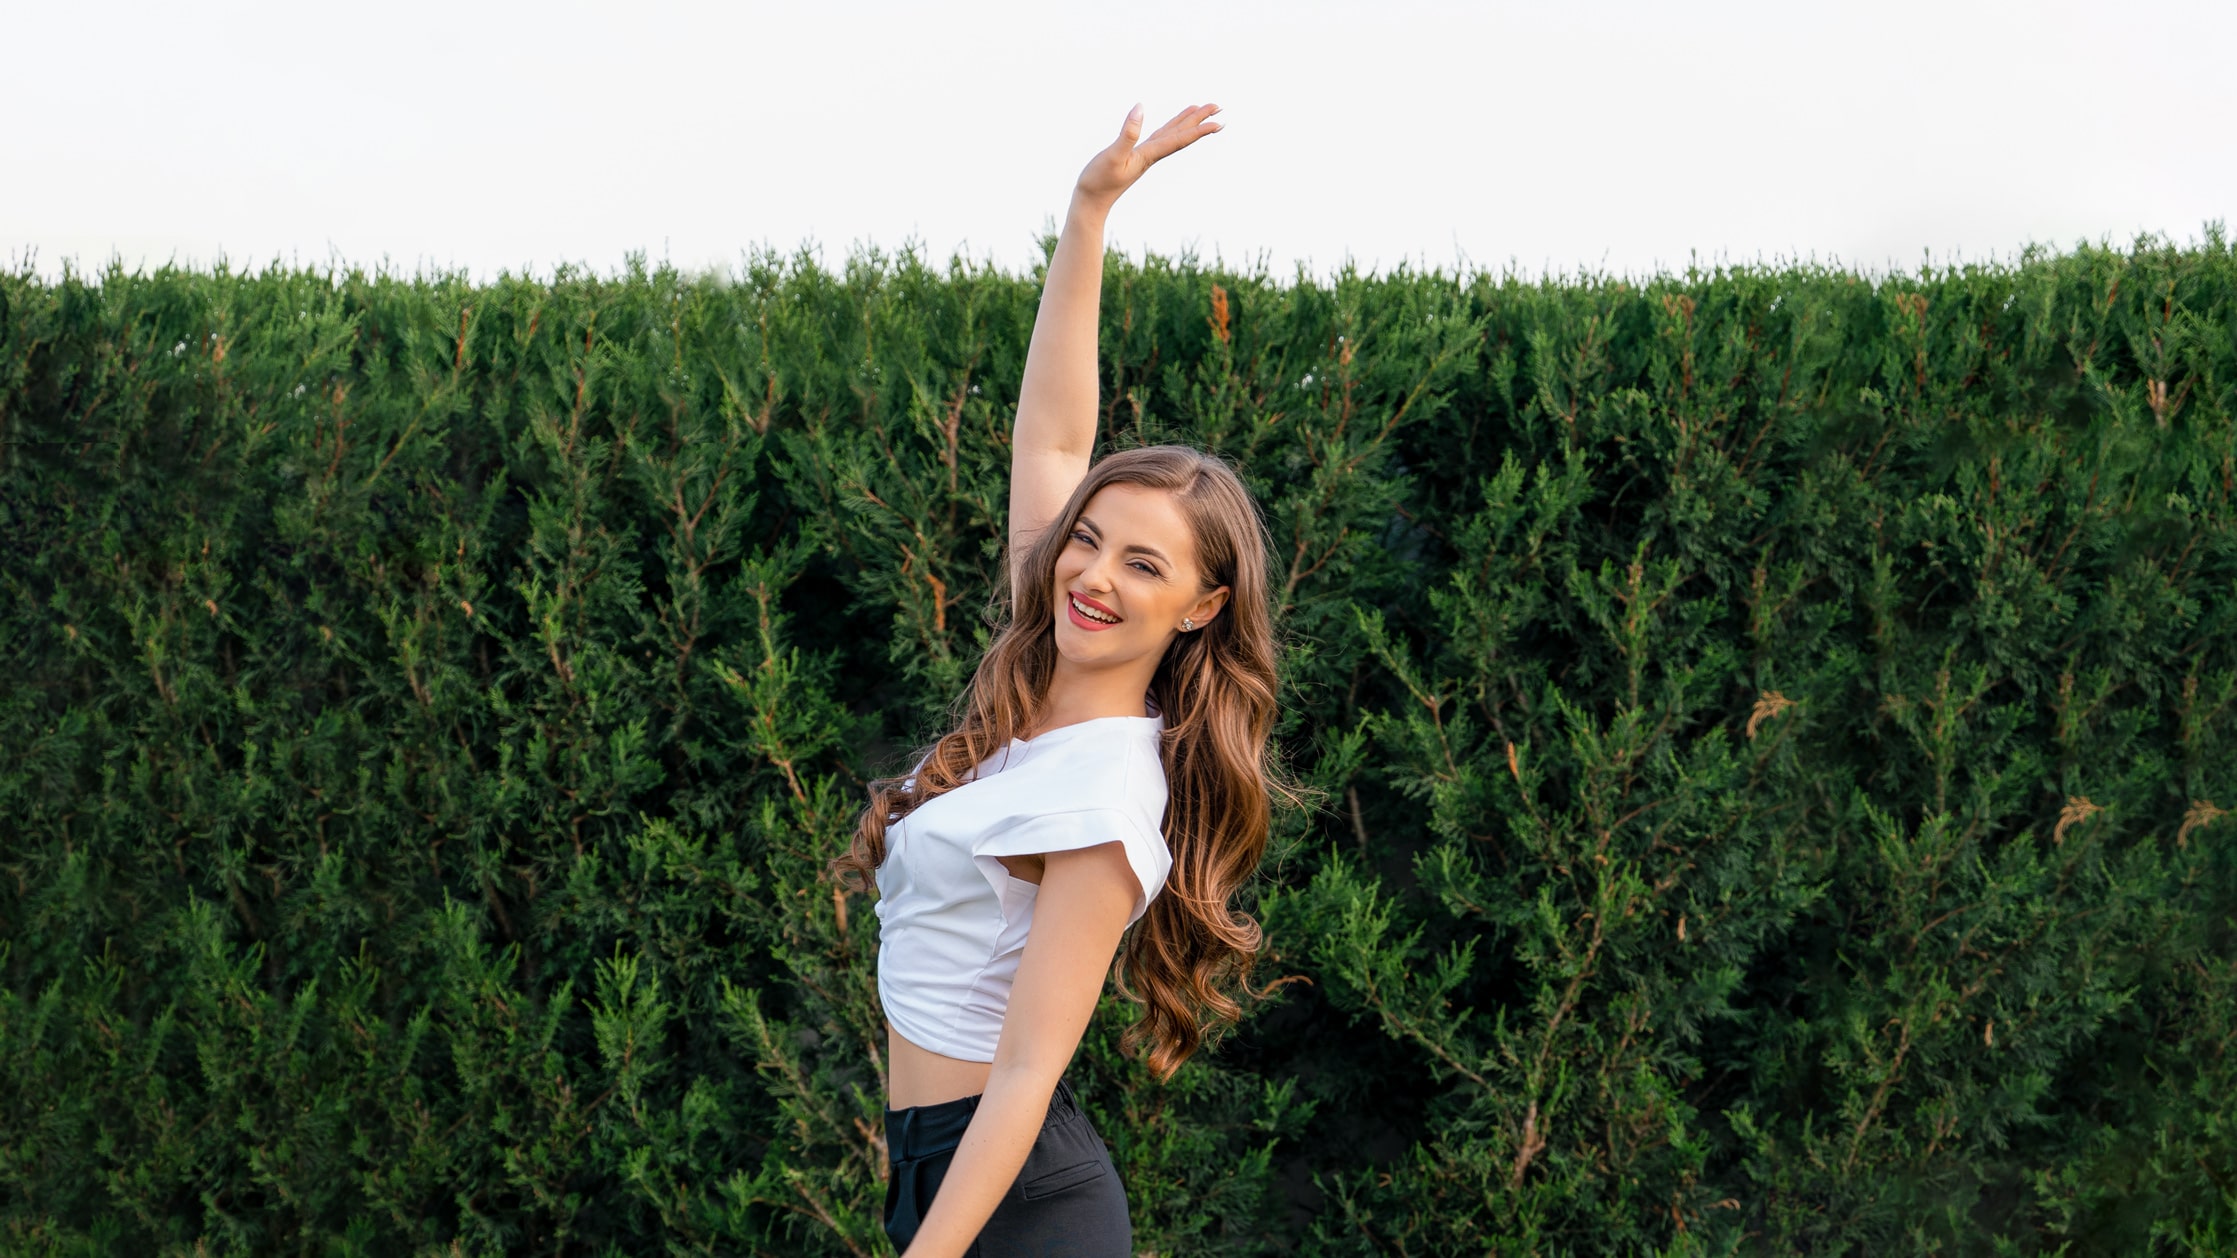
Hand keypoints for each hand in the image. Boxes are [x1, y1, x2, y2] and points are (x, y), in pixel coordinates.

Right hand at [1074, 102, 1221, 209]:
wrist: (1090, 203)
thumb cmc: (1098, 182)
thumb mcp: (1112, 156)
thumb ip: (1127, 134)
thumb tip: (1140, 108)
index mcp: (1149, 155)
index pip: (1179, 139)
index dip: (1198, 130)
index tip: (1218, 121)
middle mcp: (1151, 155)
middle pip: (1180, 135)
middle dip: (1199, 121)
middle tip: (1218, 107)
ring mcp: (1143, 156)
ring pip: (1170, 135)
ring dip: (1186, 123)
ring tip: (1199, 110)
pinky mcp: (1134, 157)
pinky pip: (1157, 139)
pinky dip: (1168, 130)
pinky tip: (1169, 127)